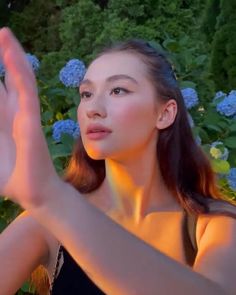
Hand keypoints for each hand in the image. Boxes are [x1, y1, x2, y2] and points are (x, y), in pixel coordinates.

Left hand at [0, 28, 58, 207]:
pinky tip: (11, 55)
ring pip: (19, 79)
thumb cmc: (11, 178)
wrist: (33, 193)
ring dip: (12, 56)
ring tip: (4, 34)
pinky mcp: (30, 123)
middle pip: (8, 77)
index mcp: (2, 118)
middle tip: (0, 35)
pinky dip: (20, 73)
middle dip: (3, 57)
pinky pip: (26, 93)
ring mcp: (24, 115)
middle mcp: (13, 112)